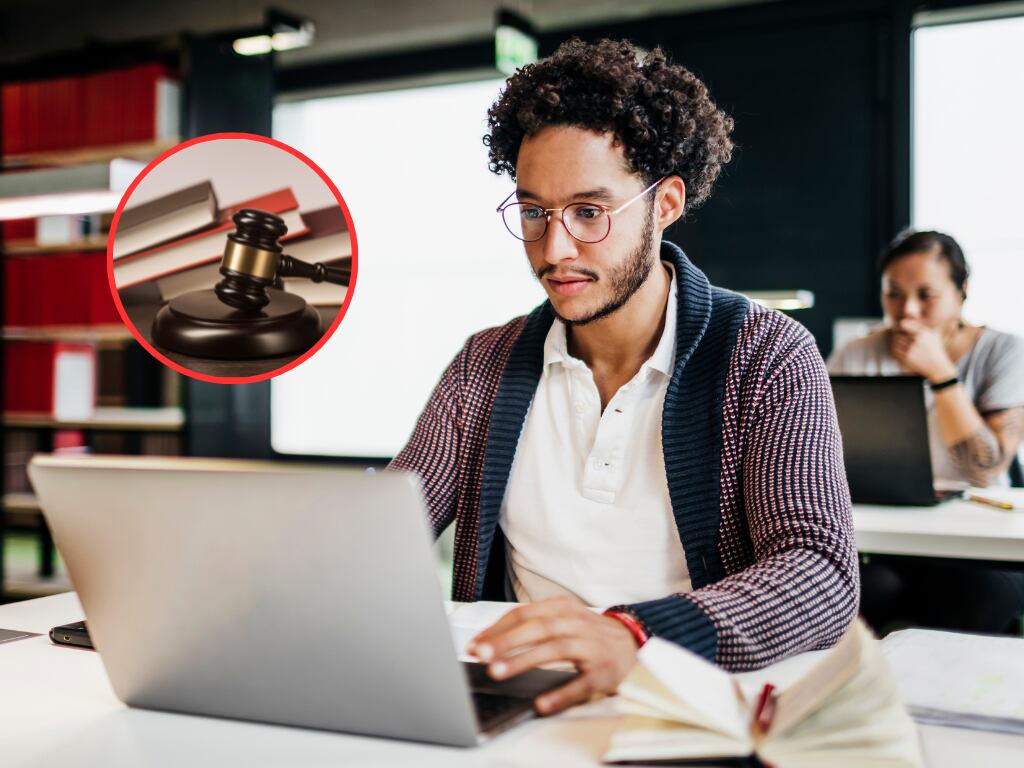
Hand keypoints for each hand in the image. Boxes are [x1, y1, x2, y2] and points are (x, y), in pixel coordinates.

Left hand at [467, 596, 640, 715]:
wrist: (633, 646)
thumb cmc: (588, 634)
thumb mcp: (562, 620)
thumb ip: (531, 627)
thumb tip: (489, 641)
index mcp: (563, 608)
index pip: (524, 614)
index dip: (497, 629)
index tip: (475, 644)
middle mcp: (577, 623)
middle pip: (538, 628)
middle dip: (506, 641)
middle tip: (481, 654)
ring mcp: (592, 647)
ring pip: (555, 650)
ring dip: (524, 660)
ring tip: (499, 672)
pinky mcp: (604, 672)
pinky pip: (580, 684)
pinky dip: (560, 693)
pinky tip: (541, 702)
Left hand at [889, 319, 957, 382]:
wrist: (938, 367)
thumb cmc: (936, 350)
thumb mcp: (934, 335)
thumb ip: (926, 326)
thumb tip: (914, 315)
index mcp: (924, 333)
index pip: (904, 324)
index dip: (901, 325)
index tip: (901, 326)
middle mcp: (918, 340)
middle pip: (898, 334)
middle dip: (897, 336)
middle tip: (899, 337)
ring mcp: (912, 350)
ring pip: (895, 342)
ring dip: (896, 343)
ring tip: (901, 345)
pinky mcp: (908, 358)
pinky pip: (895, 352)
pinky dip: (895, 351)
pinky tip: (900, 351)